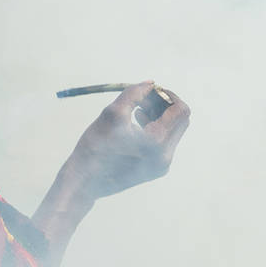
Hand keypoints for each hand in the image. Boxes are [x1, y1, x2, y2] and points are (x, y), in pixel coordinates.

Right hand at [62, 82, 190, 199]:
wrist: (84, 182)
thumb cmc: (95, 147)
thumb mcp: (113, 113)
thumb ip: (134, 93)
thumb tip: (151, 84)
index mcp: (156, 142)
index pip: (180, 110)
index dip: (168, 95)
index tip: (151, 91)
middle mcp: (164, 157)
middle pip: (181, 120)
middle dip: (166, 105)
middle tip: (144, 99)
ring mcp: (162, 166)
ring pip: (174, 131)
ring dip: (160, 116)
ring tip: (136, 112)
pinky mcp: (156, 170)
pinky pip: (165, 142)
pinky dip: (155, 129)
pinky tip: (136, 125)